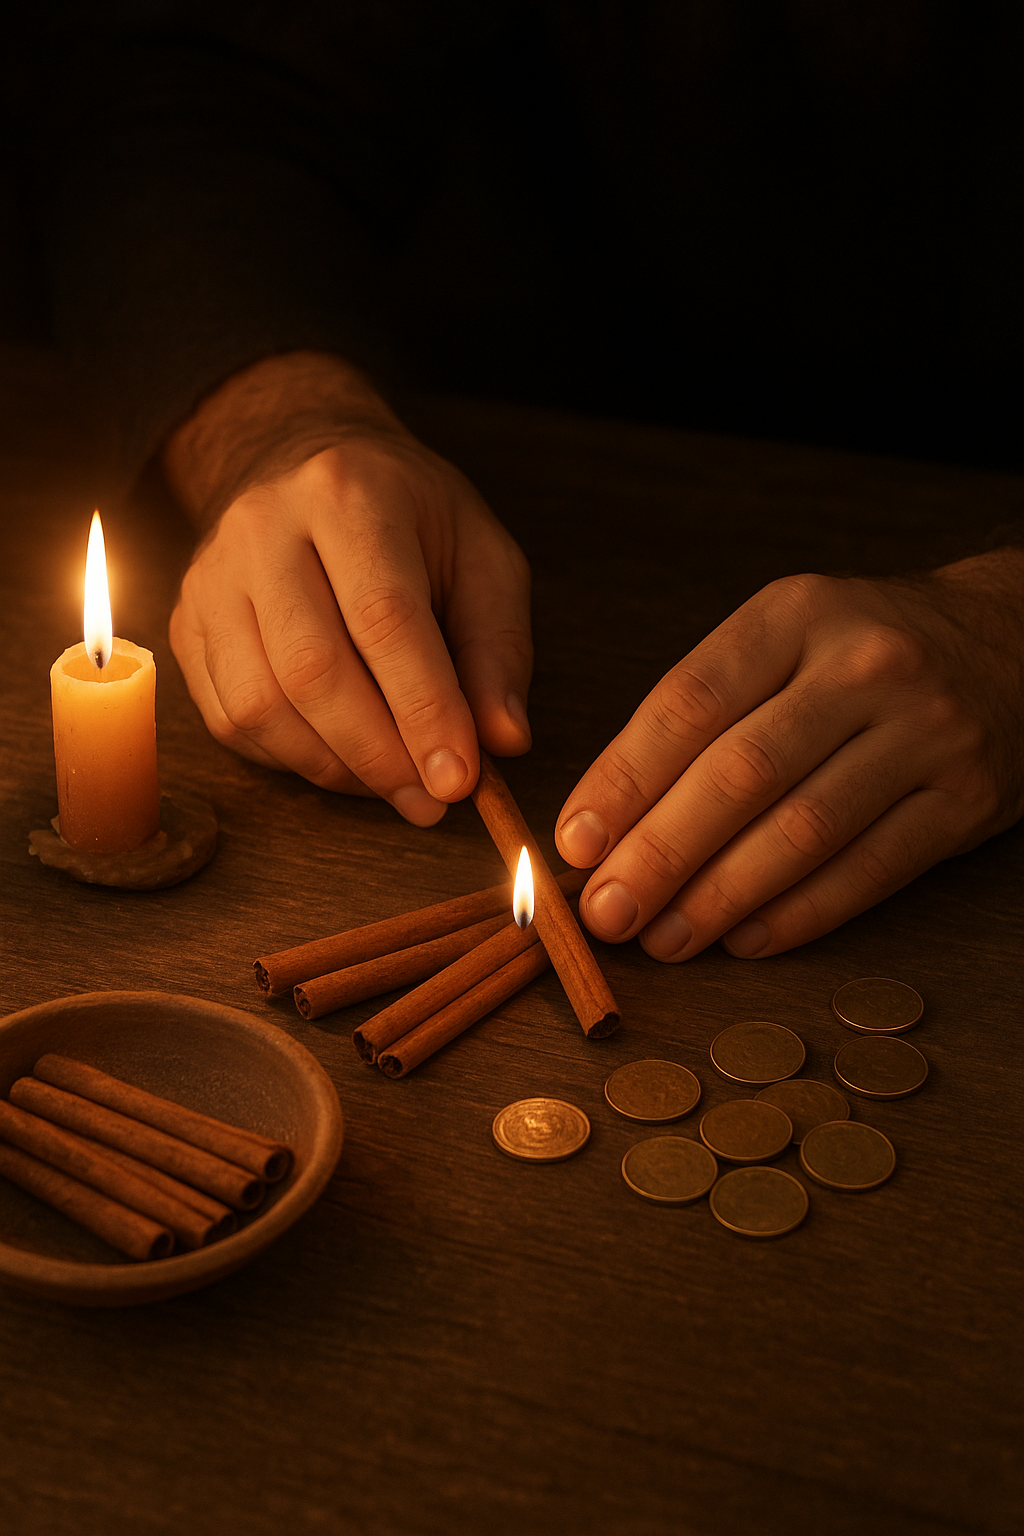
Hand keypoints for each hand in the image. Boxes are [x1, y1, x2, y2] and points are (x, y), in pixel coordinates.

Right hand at [166, 354, 531, 823]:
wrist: (300, 460)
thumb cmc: (407, 518)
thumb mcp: (480, 556)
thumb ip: (497, 648)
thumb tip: (503, 740)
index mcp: (348, 492)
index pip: (384, 619)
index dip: (424, 710)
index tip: (460, 780)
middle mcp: (263, 527)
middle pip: (313, 669)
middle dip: (379, 754)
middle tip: (430, 800)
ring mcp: (210, 577)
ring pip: (261, 704)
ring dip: (335, 767)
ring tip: (394, 786)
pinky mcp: (187, 624)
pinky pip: (230, 718)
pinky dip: (292, 759)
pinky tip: (342, 760)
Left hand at [555, 554, 1023, 958]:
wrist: (1011, 644)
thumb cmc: (864, 652)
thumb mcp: (784, 640)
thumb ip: (703, 713)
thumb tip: (609, 816)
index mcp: (796, 616)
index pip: (689, 703)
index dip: (623, 781)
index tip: (576, 842)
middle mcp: (864, 666)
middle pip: (742, 774)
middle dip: (660, 854)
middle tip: (608, 912)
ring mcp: (924, 733)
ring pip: (803, 831)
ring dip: (720, 897)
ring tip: (664, 939)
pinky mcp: (966, 799)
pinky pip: (870, 871)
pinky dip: (799, 914)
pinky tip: (745, 939)